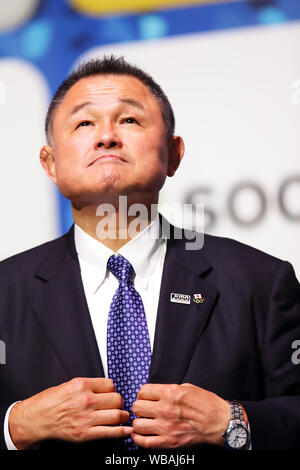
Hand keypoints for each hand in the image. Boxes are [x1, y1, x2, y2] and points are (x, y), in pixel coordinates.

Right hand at [9, 377, 131, 448]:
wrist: (36, 419)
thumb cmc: (50, 401)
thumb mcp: (69, 385)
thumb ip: (88, 386)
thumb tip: (105, 389)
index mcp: (82, 385)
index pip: (110, 384)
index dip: (113, 389)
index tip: (113, 393)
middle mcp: (86, 400)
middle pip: (116, 399)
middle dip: (119, 402)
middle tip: (119, 405)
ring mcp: (86, 418)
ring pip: (117, 415)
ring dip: (123, 416)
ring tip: (123, 416)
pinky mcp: (85, 433)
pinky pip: (110, 432)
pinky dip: (121, 431)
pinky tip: (126, 429)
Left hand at [131, 383, 231, 448]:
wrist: (220, 422)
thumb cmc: (207, 404)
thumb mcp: (187, 388)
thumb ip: (169, 390)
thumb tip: (156, 393)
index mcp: (170, 393)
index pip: (143, 391)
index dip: (142, 394)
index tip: (145, 397)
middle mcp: (165, 409)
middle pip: (137, 407)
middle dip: (140, 407)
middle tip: (145, 410)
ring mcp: (166, 427)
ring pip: (137, 425)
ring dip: (139, 423)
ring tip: (144, 422)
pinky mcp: (169, 442)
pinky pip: (144, 442)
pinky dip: (139, 439)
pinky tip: (140, 435)